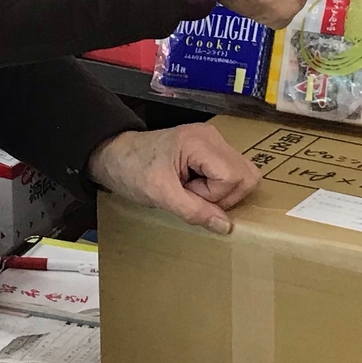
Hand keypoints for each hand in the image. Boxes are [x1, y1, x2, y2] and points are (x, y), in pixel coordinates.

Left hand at [87, 122, 261, 234]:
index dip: (215, 195)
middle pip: (246, 175)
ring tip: (191, 190)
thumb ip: (194, 210)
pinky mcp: (210, 150)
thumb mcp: (160, 195)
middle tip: (192, 194)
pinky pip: (230, 173)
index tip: (186, 192)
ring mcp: (213, 142)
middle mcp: (212, 137)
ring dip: (220, 193)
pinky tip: (193, 185)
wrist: (115, 156)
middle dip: (224, 195)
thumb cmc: (132, 169)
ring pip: (242, 175)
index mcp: (200, 141)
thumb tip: (226, 226)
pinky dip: (216, 188)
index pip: (233, 177)